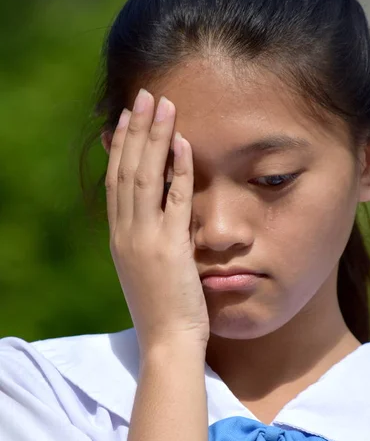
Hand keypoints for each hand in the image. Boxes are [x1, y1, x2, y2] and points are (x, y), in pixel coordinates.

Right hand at [105, 90, 209, 355]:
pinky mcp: (169, 247)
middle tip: (145, 97)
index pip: (116, 183)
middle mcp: (126, 234)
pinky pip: (174, 200)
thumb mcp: (148, 270)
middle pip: (127, 171)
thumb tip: (159, 216)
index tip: (125, 120)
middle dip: (135, 131)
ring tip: (162, 105)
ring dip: (154, 139)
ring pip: (145, 177)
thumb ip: (150, 240)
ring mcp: (145, 239)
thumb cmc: (163, 311)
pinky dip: (178, 170)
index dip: (119, 148)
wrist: (168, 343)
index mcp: (120, 238)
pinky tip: (182, 143)